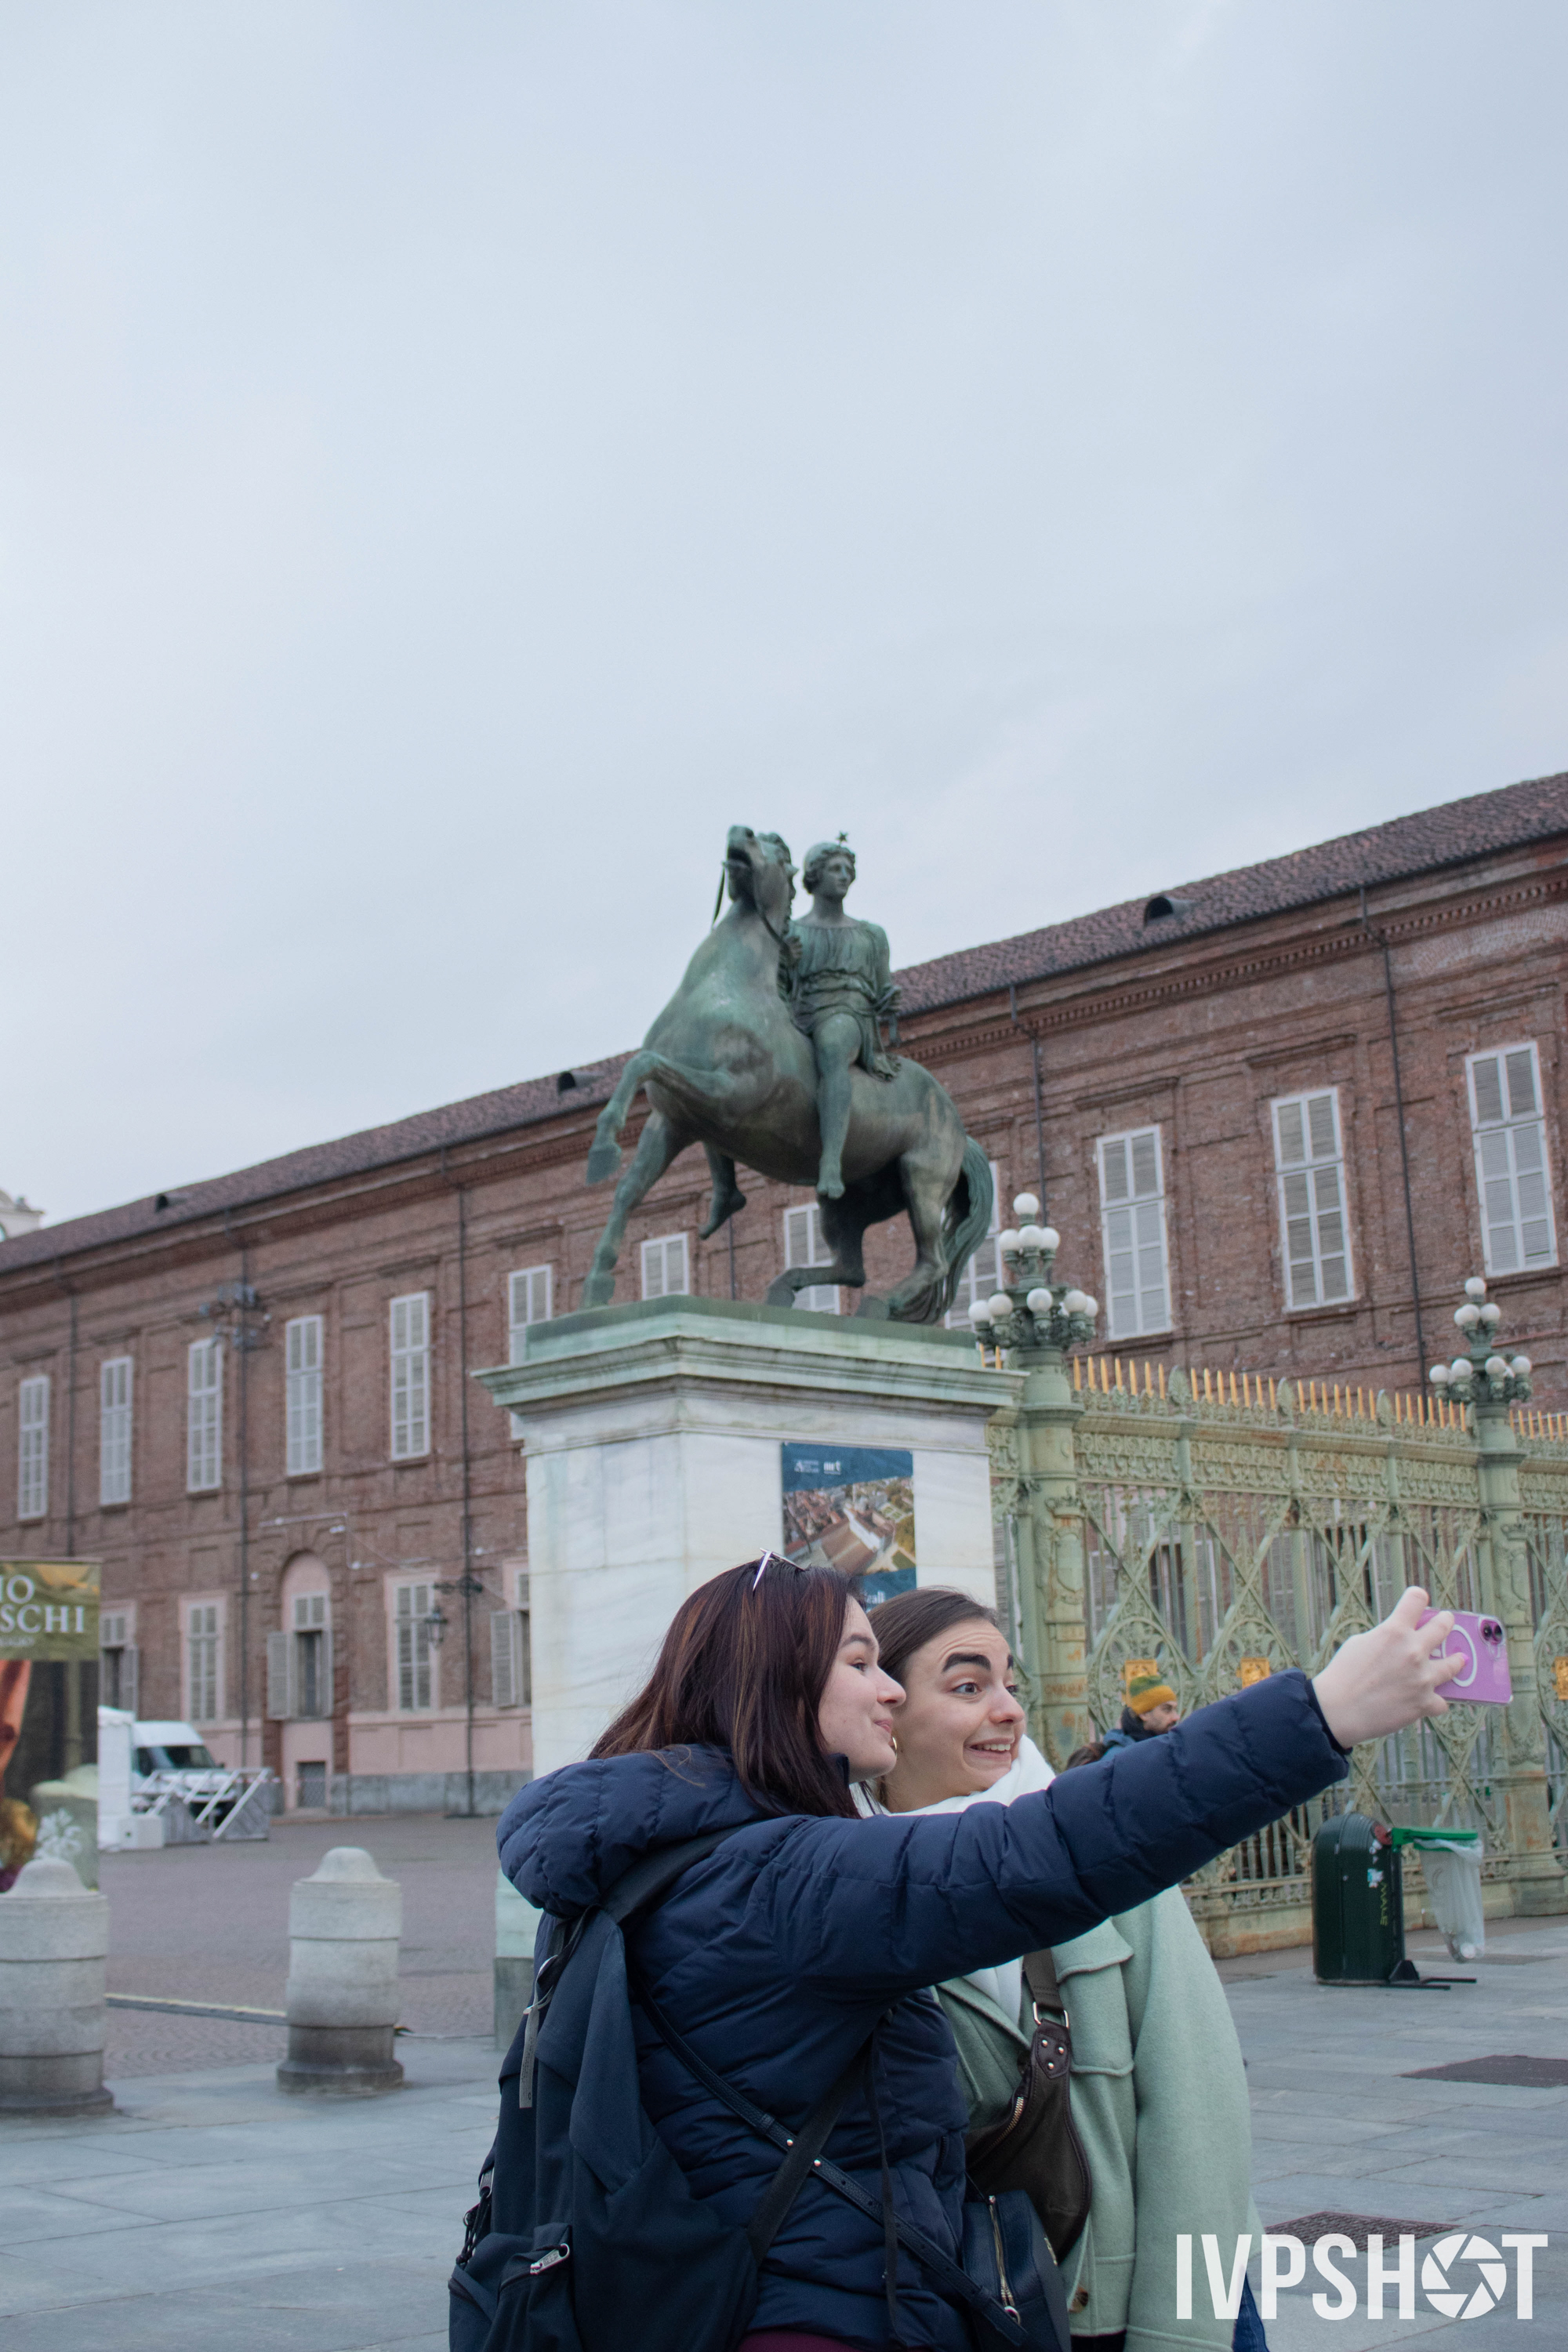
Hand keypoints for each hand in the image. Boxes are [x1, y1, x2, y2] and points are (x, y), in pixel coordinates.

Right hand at [1311, 1586, 1453, 1746]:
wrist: (1339, 1710)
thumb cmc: (1344, 1674)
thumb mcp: (1360, 1643)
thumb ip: (1385, 1637)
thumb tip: (1399, 1639)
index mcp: (1394, 1631)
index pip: (1416, 1599)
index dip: (1417, 1597)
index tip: (1418, 1600)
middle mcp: (1413, 1651)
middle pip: (1443, 1626)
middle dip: (1446, 1621)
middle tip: (1447, 1621)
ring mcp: (1422, 1678)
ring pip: (1453, 1665)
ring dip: (1456, 1661)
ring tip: (1459, 1660)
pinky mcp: (1424, 1703)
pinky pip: (1442, 1701)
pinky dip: (1435, 1701)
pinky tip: (1430, 1701)